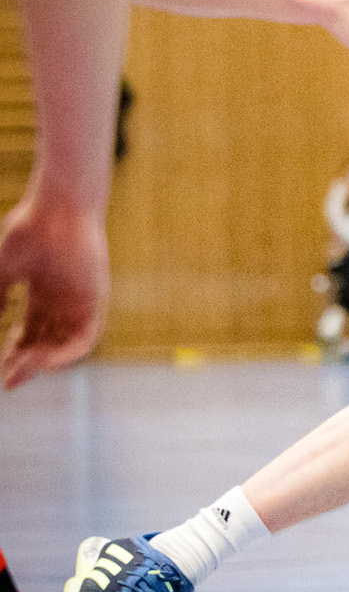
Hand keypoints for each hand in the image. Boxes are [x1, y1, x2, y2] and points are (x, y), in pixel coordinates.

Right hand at [0, 186, 108, 389]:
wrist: (58, 209)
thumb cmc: (30, 230)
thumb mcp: (4, 269)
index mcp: (42, 294)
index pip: (29, 333)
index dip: (13, 353)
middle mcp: (63, 302)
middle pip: (44, 343)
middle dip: (24, 364)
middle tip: (7, 381)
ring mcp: (80, 302)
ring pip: (63, 344)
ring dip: (42, 363)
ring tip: (19, 371)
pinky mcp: (96, 301)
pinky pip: (86, 338)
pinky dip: (67, 354)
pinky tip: (44, 361)